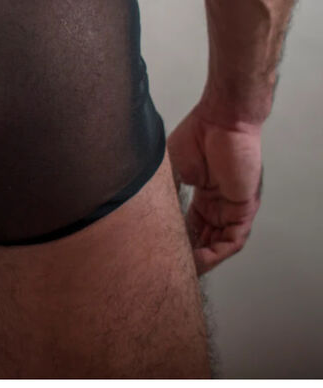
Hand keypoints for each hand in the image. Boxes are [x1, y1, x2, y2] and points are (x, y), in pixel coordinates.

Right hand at [167, 103, 262, 274]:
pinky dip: (216, 252)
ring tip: (180, 267)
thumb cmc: (196, 136)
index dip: (176, 239)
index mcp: (202, 194)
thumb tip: (144, 211)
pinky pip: (232, 239)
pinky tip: (198, 259)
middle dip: (187, 254)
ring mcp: (232, 207)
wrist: (221, 120)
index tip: (158, 249)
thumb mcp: (170, 169)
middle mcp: (218, 204)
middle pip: (204, 237)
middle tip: (167, 265)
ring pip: (217, 242)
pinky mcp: (244, 208)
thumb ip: (163, 192)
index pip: (190, 225)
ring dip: (201, 258)